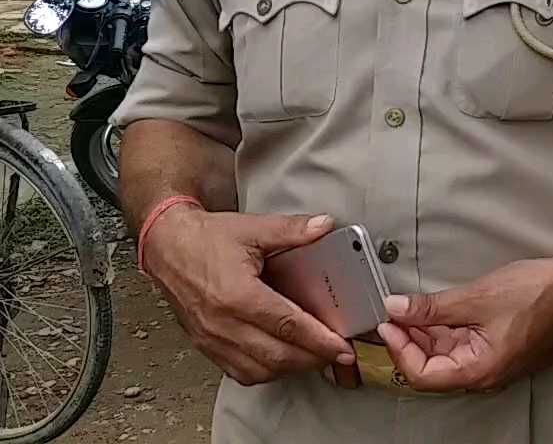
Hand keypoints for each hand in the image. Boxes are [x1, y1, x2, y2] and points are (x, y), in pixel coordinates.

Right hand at [142, 209, 354, 383]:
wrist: (166, 246)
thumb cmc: (204, 239)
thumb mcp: (253, 228)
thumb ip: (292, 229)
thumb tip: (324, 226)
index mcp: (237, 295)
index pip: (288, 326)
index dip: (320, 340)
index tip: (343, 348)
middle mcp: (222, 323)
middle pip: (276, 355)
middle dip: (313, 359)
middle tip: (338, 356)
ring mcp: (211, 338)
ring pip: (258, 370)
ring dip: (290, 369)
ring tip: (315, 358)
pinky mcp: (204, 344)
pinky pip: (237, 371)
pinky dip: (264, 372)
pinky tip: (281, 361)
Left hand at [378, 256, 552, 392]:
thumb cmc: (538, 293)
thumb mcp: (476, 297)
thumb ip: (432, 307)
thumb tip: (397, 309)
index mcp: (479, 370)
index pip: (422, 375)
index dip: (399, 350)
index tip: (387, 325)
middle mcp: (485, 373)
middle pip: (432, 366)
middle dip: (409, 339)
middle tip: (393, 312)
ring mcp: (493, 361)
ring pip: (446, 354)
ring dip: (426, 332)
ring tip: (412, 307)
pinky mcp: (498, 347)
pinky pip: (462, 344)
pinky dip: (445, 328)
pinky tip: (437, 309)